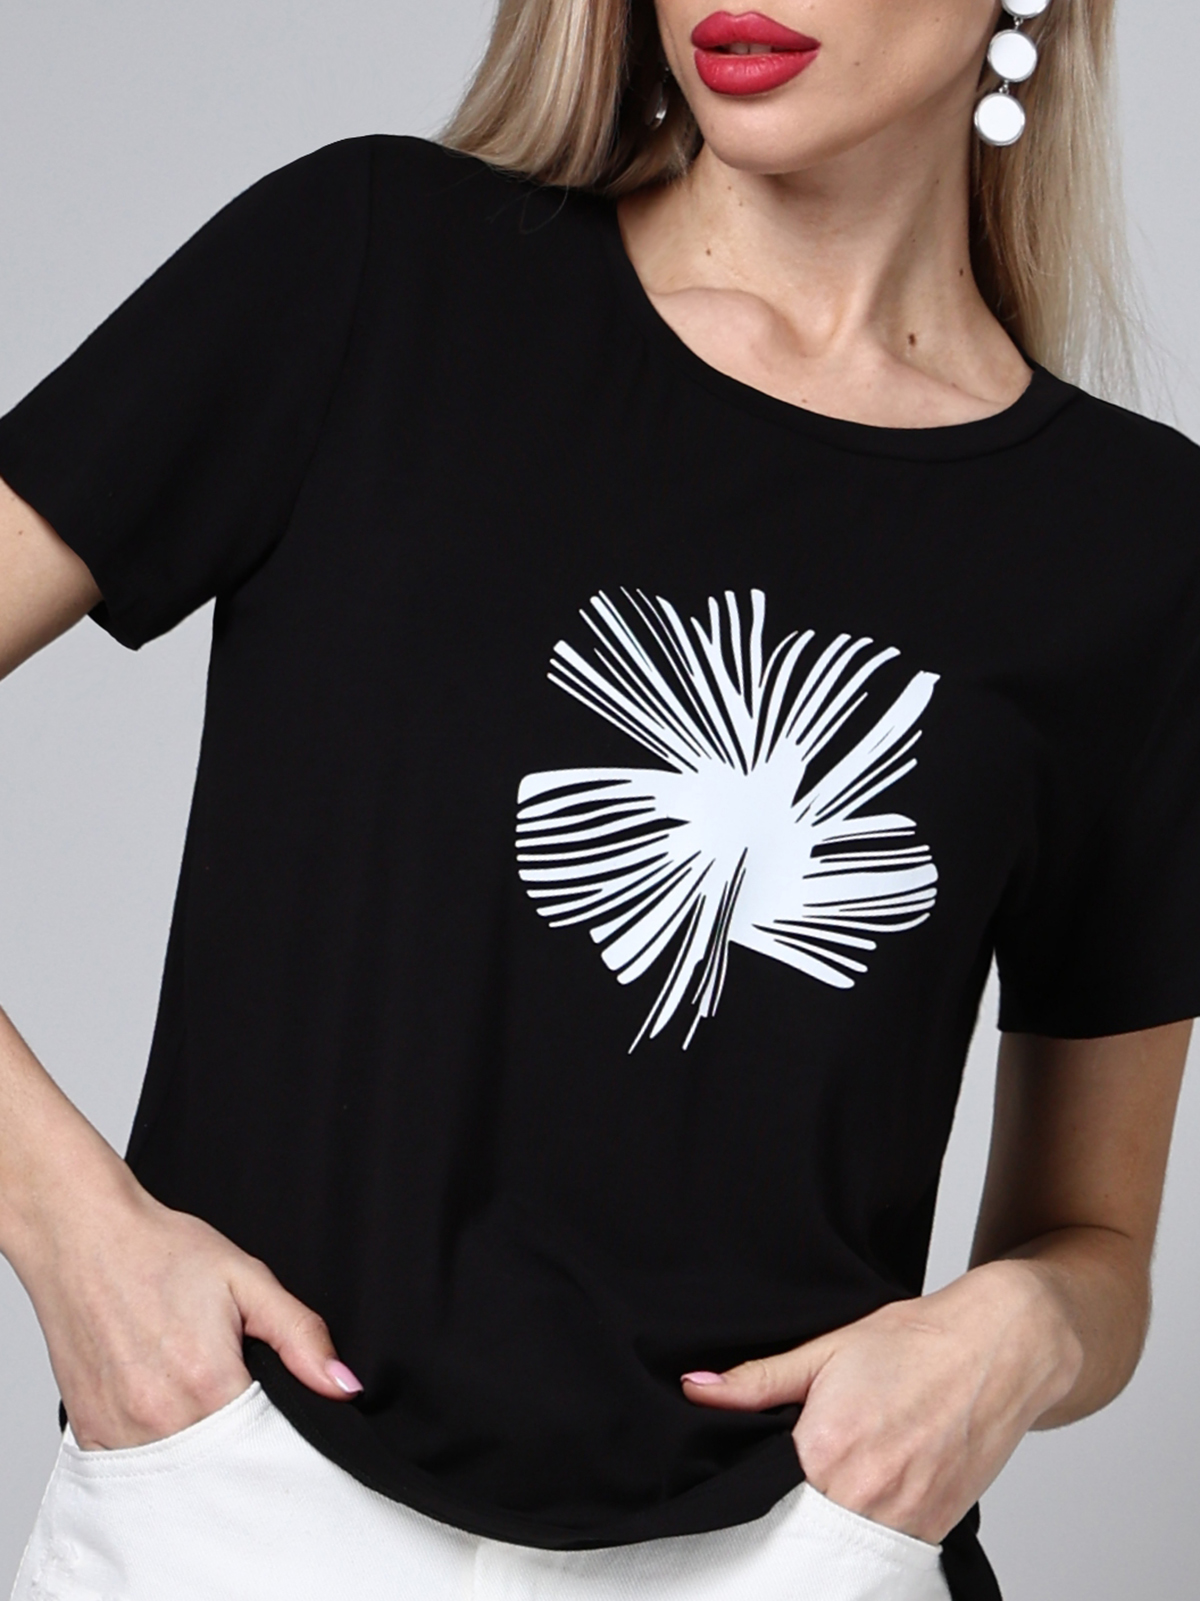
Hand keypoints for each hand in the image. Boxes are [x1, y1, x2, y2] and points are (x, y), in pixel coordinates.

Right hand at [11, 1153, 361, 1450]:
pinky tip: (158, 1406)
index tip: (275, 1410)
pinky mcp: (88, 1434)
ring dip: (196, 1450)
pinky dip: (154, 1450)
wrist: (83, 1236)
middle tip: (233, 1395)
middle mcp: (160, 1417)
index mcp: (208, 1382)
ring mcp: (120, 1431)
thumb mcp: (247, 1280)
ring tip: (192, 1394)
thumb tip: (343, 1386)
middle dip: (238, 1445)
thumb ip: (300, 1336)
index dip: (279, 1432)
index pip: (265, 1444)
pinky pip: (133, 1469)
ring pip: (177, 1474)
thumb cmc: (162, 1252)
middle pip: (221, 1465)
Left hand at [680, 1260, 1082, 1543]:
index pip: (763, 1502)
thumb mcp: (826, 1349)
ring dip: (825, 1537)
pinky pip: (888, 1554)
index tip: (740, 1497)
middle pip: (800, 1536)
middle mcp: (865, 1495)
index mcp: (826, 1448)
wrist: (998, 1347)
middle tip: (773, 1511)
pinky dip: (867, 1541)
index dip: (749, 1499)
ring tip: (818, 1506)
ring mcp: (905, 1519)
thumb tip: (695, 1388)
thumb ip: (758, 1381)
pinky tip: (860, 1509)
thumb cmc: (913, 1341)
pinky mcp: (936, 1530)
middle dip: (783, 1527)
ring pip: (844, 1553)